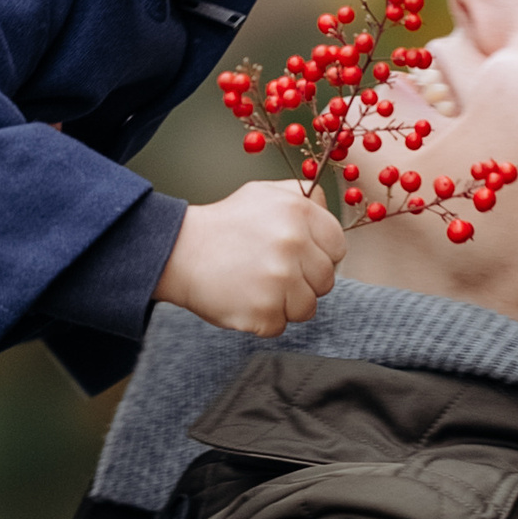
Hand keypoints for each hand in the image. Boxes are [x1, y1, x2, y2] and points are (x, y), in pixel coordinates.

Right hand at [154, 179, 345, 334]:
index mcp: (299, 212)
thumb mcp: (265, 193)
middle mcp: (293, 245)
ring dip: (286, 303)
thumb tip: (327, 208)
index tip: (301, 258)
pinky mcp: (263, 312)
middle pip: (326, 281)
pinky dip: (264, 319)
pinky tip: (245, 299)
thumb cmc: (224, 225)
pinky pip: (280, 325)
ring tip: (258, 286)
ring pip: (307, 307)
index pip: (338, 247)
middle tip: (273, 273)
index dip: (320, 255)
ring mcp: (279, 281)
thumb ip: (303, 196)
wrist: (179, 252)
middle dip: (304, 281)